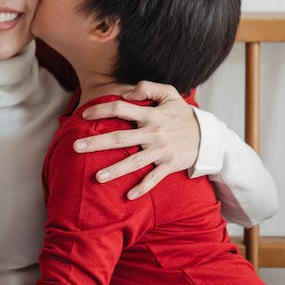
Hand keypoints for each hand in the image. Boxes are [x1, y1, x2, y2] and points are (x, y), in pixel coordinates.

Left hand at [74, 81, 200, 198]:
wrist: (208, 136)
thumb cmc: (183, 114)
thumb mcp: (170, 93)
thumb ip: (148, 87)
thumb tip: (127, 93)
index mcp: (151, 115)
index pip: (121, 109)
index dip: (101, 109)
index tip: (84, 114)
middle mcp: (153, 133)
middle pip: (120, 138)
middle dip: (97, 143)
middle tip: (76, 147)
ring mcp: (160, 151)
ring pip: (134, 162)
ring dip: (115, 170)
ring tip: (97, 177)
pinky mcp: (169, 166)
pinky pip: (153, 179)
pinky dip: (142, 188)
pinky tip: (128, 196)